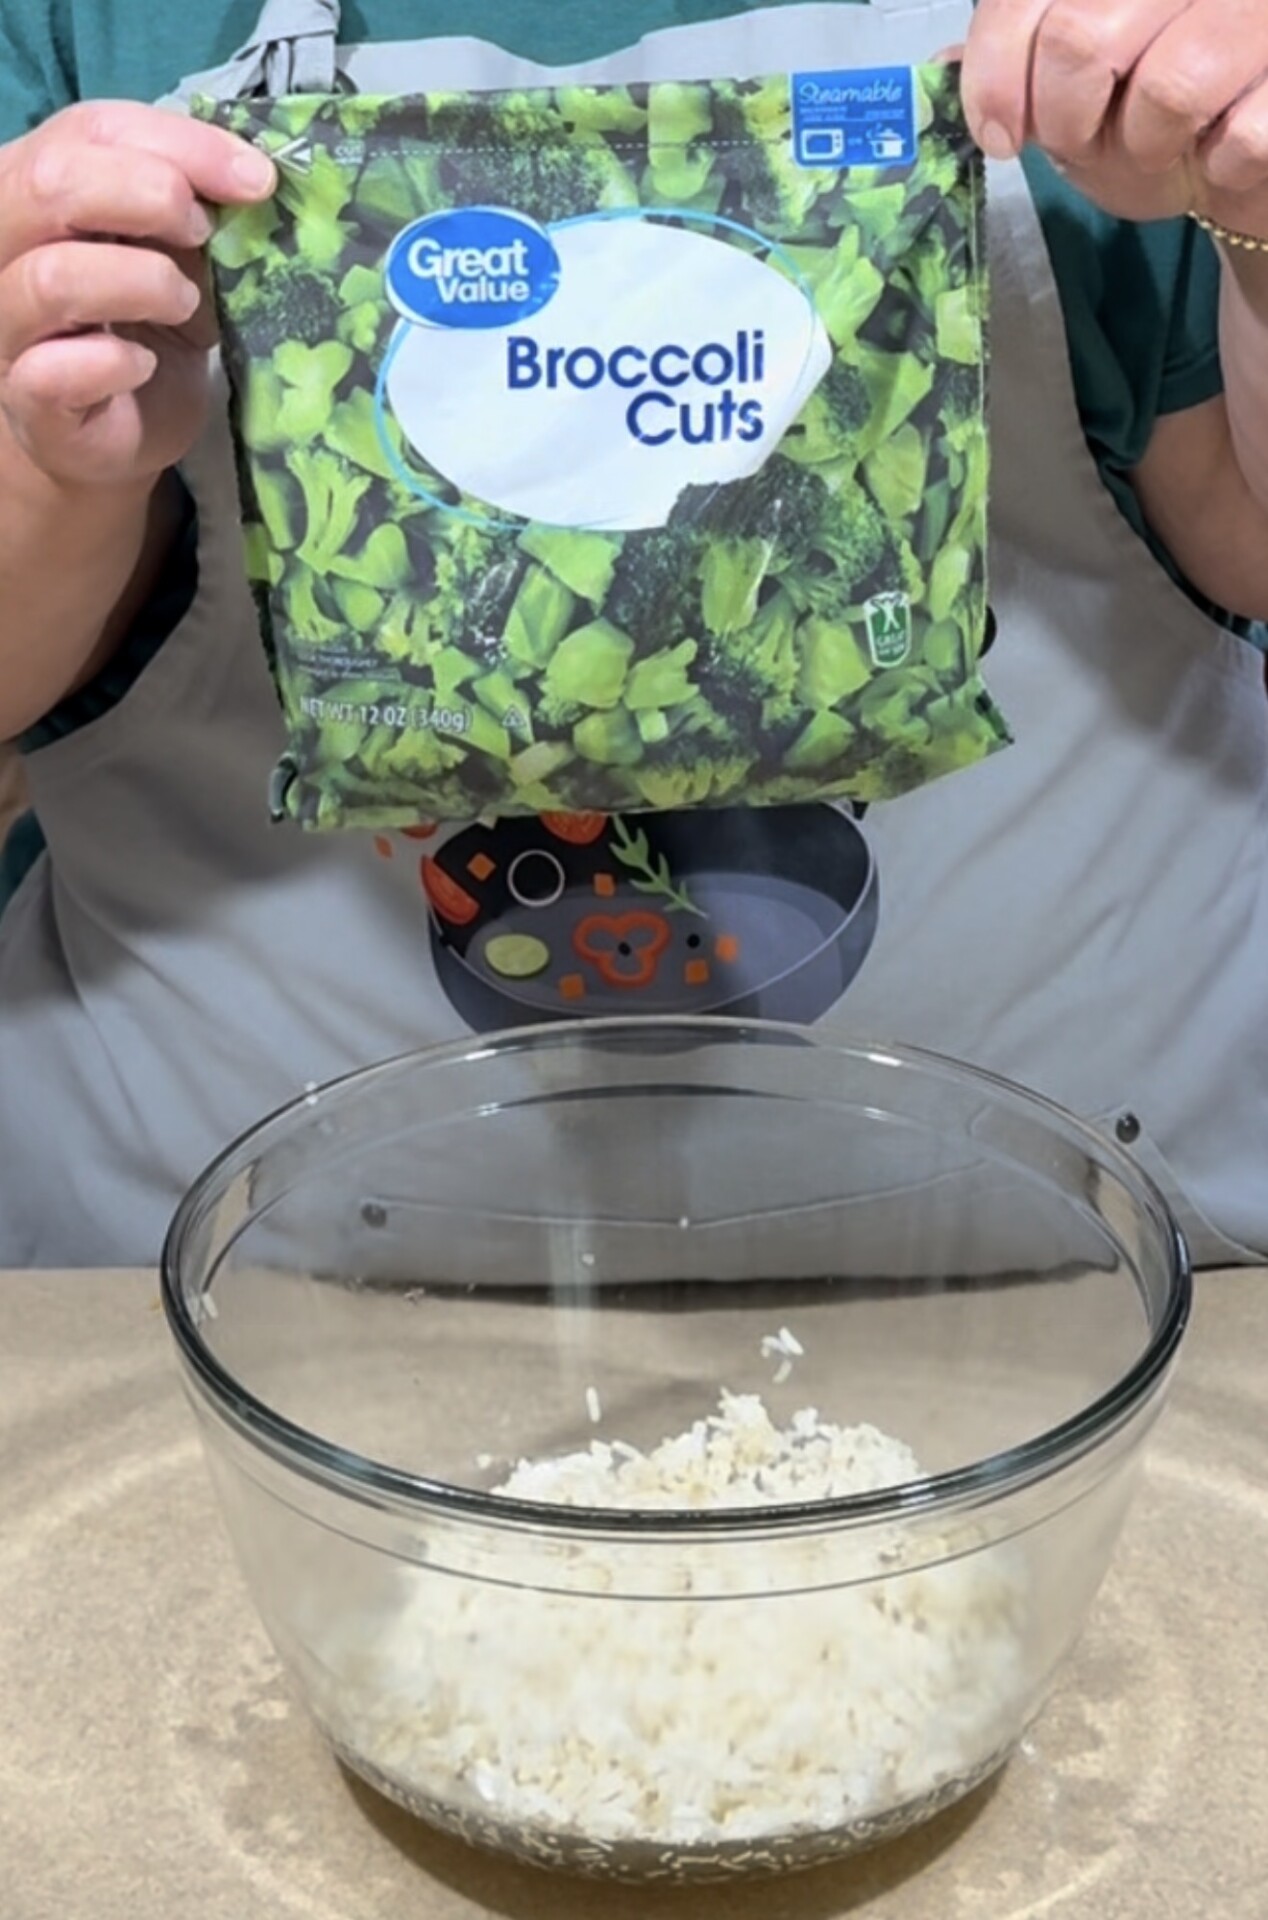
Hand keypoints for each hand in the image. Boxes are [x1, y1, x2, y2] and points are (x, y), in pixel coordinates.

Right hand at [0, 102, 274, 489]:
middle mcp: (5, 242)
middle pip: (51, 184)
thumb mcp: (176, 250)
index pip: (91, 129)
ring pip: (53, 278)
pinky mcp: (29, 398)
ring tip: (184, 303)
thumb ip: (192, 202)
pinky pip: (55, 371)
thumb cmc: (147, 324)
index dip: (179, 145)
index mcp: (36, 183)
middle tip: (204, 237)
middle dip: (150, 197)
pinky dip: (113, 364)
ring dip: (142, 283)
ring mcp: (8, 322)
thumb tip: (252, 173)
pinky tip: (144, 366)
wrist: (126, 426)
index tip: (255, 180)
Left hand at [958, 0, 1267, 234]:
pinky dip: (1218, 168)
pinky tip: (1222, 154)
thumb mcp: (1077, 93)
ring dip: (1146, 144)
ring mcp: (1256, 11)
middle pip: (1080, 35)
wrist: (1248, 161)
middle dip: (1066, 118)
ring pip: (1167, 84)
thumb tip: (938, 66)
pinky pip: (1239, 135)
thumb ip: (1017, 61)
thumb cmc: (1162, 121)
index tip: (998, 135)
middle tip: (1084, 142)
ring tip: (1163, 144)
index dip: (996, 69)